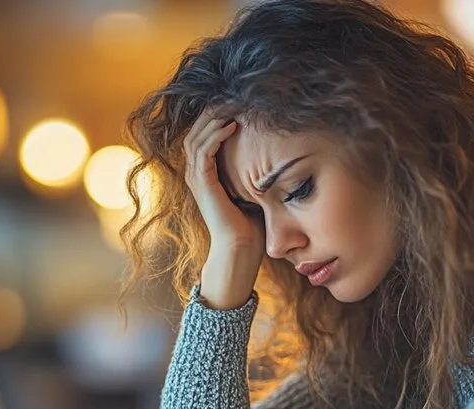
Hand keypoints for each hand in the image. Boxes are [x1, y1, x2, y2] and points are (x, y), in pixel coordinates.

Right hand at [183, 109, 264, 308]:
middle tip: (232, 94)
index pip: (203, 133)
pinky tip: (233, 124)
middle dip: (213, 109)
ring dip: (214, 118)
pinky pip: (203, 151)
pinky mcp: (202, 184)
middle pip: (196, 129)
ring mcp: (197, 179)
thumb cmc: (251, 225)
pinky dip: (215, 135)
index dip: (216, 114)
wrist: (241, 249)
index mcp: (205, 173)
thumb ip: (255, 169)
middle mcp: (196, 173)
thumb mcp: (254, 188)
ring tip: (233, 103)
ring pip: (197, 136)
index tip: (237, 100)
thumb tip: (277, 149)